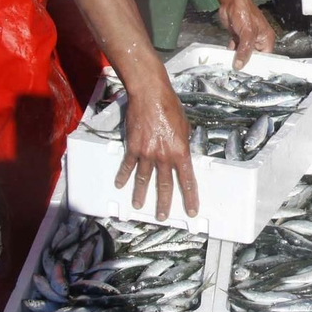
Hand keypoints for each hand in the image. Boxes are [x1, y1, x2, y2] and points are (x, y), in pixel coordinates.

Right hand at [113, 68, 198, 218]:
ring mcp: (147, 153)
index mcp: (181, 152)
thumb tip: (184, 154)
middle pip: (165, 185)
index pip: (187, 180)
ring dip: (140, 194)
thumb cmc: (170, 106)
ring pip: (144, 180)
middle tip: (161, 216)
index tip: (191, 210)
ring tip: (138, 205)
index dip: (190, 197)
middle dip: (164, 203)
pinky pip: (128, 166)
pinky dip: (123, 176)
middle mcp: (164, 156)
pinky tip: (120, 184)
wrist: (150, 95)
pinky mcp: (133, 147)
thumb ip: (184, 143)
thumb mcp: (186, 126)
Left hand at [217, 0, 274, 69]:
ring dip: (237, 59)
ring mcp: (247, 39)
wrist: (231, 1)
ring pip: (243, 53)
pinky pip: (235, 49)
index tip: (250, 76)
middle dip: (246, 64)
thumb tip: (239, 66)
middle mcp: (258, 40)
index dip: (259, 66)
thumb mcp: (247, 34)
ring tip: (231, 69)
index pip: (265, 58)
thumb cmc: (244, 14)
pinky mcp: (238, 37)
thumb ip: (244, 51)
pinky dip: (231, 53)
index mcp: (266, 39)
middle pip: (254, 57)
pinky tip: (225, 60)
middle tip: (238, 74)